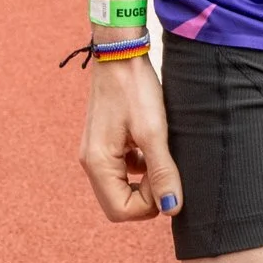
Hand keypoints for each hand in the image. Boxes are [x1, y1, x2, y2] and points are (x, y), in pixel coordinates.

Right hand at [80, 51, 183, 222]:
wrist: (121, 52)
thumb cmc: (136, 88)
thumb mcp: (154, 131)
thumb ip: (162, 171)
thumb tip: (172, 208)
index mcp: (97, 163)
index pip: (120, 211)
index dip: (148, 205)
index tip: (166, 180)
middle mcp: (91, 162)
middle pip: (118, 203)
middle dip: (146, 196)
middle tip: (166, 170)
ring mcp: (96, 151)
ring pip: (121, 186)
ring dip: (144, 181)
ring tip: (160, 155)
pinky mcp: (105, 142)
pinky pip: (122, 169)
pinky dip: (139, 167)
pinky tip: (152, 146)